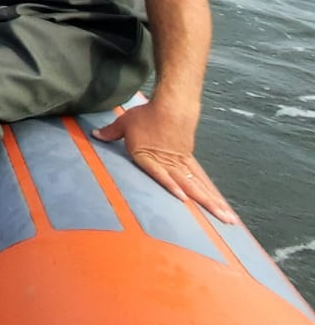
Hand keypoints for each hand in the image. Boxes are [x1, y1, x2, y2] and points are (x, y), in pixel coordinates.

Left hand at [91, 100, 236, 222]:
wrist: (172, 104)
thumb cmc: (146, 115)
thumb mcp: (125, 122)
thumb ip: (111, 132)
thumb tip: (95, 135)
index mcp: (150, 156)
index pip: (161, 173)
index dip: (171, 185)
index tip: (183, 197)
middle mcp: (170, 163)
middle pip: (189, 185)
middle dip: (205, 203)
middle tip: (224, 220)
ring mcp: (182, 163)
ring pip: (199, 186)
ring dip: (214, 203)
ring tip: (229, 219)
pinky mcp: (188, 161)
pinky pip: (200, 180)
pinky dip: (210, 193)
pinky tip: (221, 205)